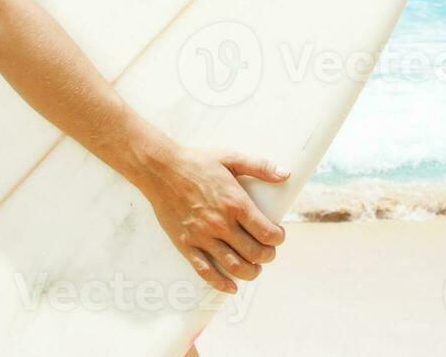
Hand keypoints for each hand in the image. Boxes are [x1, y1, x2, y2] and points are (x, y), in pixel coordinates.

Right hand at [136, 145, 289, 294]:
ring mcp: (202, 236)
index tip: (278, 235)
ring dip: (250, 272)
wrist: (160, 169)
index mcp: (235, 203)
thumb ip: (260, 166)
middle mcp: (221, 224)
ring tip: (254, 268)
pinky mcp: (186, 244)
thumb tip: (285, 174)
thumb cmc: (197, 162)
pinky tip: (231, 286)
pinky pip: (205, 271)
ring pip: (234, 266)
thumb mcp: (231, 158)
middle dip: (267, 256)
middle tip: (268, 252)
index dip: (278, 238)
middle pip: (254, 253)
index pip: (267, 233)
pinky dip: (221, 283)